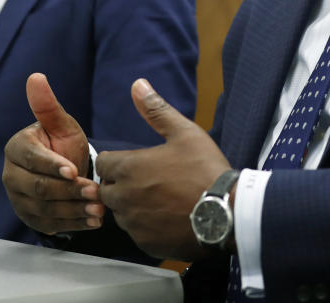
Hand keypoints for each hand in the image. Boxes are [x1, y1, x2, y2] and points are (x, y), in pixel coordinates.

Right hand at [2, 73, 104, 234]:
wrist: (66, 169)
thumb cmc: (62, 142)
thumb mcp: (61, 124)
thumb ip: (48, 106)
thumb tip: (36, 76)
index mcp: (17, 149)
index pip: (32, 159)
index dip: (52, 166)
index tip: (74, 170)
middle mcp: (11, 176)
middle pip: (38, 188)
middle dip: (68, 191)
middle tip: (95, 192)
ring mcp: (18, 199)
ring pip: (45, 208)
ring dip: (74, 210)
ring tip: (99, 209)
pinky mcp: (30, 218)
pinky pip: (50, 224)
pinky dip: (73, 224)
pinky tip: (92, 221)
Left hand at [97, 78, 231, 260]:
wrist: (227, 213)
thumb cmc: (205, 169)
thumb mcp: (185, 132)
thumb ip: (156, 110)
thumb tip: (138, 85)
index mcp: (129, 168)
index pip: (103, 164)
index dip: (117, 161)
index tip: (135, 162)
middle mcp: (124, 198)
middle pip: (106, 190)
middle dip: (120, 184)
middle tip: (148, 181)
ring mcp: (134, 224)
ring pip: (120, 213)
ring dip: (131, 206)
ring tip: (159, 199)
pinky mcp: (145, 244)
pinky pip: (136, 233)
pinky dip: (146, 226)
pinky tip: (167, 217)